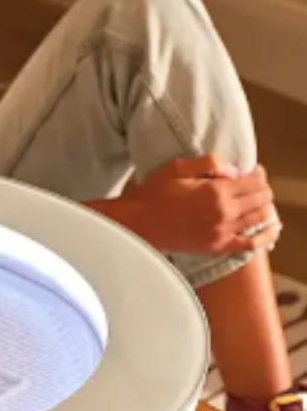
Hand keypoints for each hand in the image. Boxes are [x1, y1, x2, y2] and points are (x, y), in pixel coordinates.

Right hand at [123, 155, 280, 256]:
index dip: (256, 174)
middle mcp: (224, 212)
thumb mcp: (177, 167)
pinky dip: (266, 236)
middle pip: (261, 198)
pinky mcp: (219, 247)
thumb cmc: (154, 194)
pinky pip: (253, 244)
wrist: (139, 224)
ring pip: (261, 218)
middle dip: (262, 189)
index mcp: (215, 191)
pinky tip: (272, 228)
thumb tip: (235, 171)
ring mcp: (223, 231)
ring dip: (265, 207)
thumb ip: (209, 164)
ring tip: (259, 202)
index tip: (251, 171)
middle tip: (253, 185)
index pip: (253, 181)